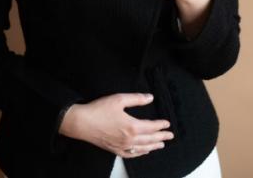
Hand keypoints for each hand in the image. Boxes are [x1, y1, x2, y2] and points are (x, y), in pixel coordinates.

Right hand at [59, 93, 173, 156]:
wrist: (82, 123)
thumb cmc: (100, 110)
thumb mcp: (119, 99)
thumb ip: (136, 99)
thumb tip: (150, 98)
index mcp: (132, 126)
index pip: (151, 127)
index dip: (160, 125)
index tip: (167, 124)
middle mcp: (129, 139)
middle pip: (149, 139)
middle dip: (161, 137)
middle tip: (170, 136)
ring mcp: (122, 146)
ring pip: (142, 148)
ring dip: (153, 146)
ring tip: (161, 145)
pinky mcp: (115, 150)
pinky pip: (132, 154)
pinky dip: (140, 153)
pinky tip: (143, 151)